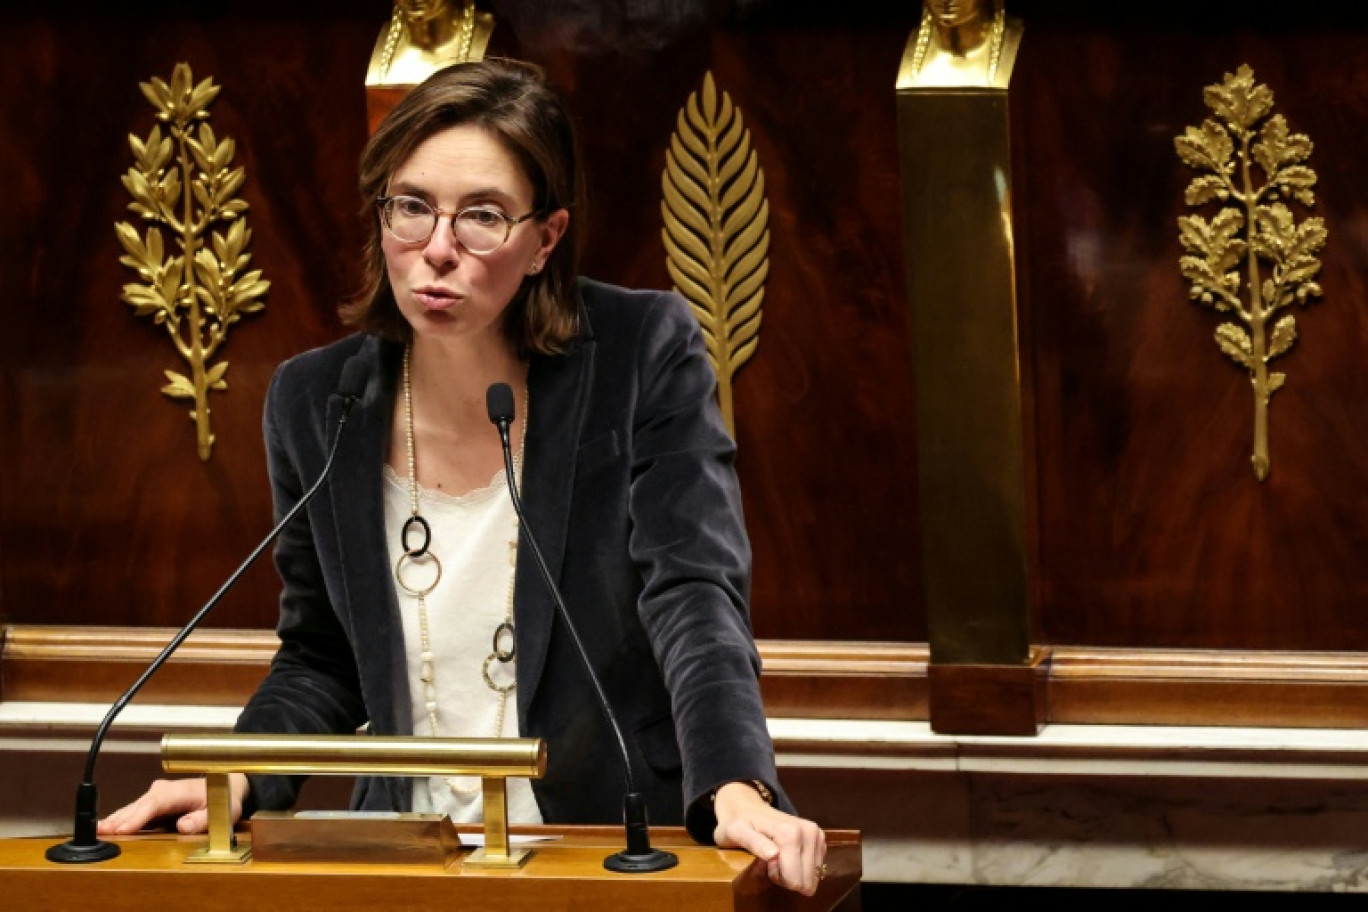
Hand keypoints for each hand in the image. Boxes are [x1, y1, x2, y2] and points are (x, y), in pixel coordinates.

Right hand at [96, 774, 249, 836]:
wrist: (226, 786)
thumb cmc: (223, 799)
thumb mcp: (222, 811)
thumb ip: (203, 819)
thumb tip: (183, 825)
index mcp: (178, 791)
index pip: (154, 804)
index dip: (137, 817)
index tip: (121, 829)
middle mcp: (164, 790)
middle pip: (138, 805)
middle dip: (119, 819)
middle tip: (99, 832)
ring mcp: (157, 795)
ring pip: (133, 807)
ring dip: (115, 819)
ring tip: (96, 830)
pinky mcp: (153, 802)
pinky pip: (134, 811)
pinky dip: (120, 819)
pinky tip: (106, 828)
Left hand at [712, 781, 826, 895]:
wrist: (746, 806)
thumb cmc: (738, 823)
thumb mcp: (737, 833)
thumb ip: (754, 843)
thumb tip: (774, 855)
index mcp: (791, 834)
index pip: (794, 880)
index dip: (777, 878)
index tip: (765, 863)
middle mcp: (808, 832)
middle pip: (805, 880)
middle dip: (787, 877)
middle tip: (771, 862)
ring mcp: (816, 834)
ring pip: (812, 876)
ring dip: (794, 873)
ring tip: (778, 858)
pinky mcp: (819, 837)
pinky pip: (815, 867)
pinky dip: (801, 867)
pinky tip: (787, 856)